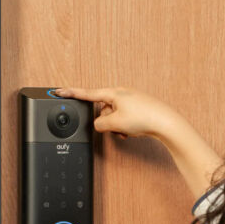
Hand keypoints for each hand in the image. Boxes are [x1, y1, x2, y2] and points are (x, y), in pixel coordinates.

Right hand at [52, 86, 176, 140]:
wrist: (166, 122)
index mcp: (113, 93)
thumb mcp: (115, 124)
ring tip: (128, 131)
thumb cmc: (144, 118)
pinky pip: (123, 119)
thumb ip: (100, 124)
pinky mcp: (137, 109)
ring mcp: (130, 101)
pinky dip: (124, 127)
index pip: (87, 93)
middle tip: (117, 128)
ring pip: (113, 117)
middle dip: (107, 122)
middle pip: (102, 110)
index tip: (58, 91)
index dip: (71, 94)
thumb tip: (98, 124)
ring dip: (117, 127)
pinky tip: (132, 132)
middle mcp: (121, 94)